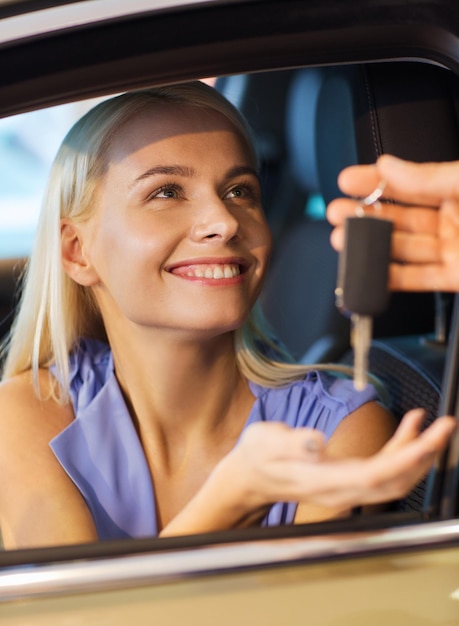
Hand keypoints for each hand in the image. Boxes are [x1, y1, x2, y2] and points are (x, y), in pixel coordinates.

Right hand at [233, 410, 454, 510]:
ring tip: (435, 425)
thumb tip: (316, 442)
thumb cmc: (258, 456)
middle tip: (445, 427)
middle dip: (424, 455)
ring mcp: (346, 487)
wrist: (251, 476)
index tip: (428, 437)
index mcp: (323, 481)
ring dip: (419, 454)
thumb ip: (291, 442)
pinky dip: (401, 450)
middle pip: (394, 482)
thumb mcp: (265, 441)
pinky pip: (383, 470)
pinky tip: (408, 429)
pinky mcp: (348, 479)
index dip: (406, 457)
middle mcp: (340, 490)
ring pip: (394, 479)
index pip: (375, 475)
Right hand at [327, 154, 458, 291]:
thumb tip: (389, 166)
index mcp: (457, 190)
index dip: (375, 181)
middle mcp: (452, 219)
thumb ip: (431, 176)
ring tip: (342, 240)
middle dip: (363, 216)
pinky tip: (370, 270)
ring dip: (369, 246)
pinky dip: (391, 278)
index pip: (408, 184)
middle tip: (336, 212)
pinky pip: (418, 279)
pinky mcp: (455, 278)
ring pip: (402, 249)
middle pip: (398, 219)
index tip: (347, 181)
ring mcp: (453, 250)